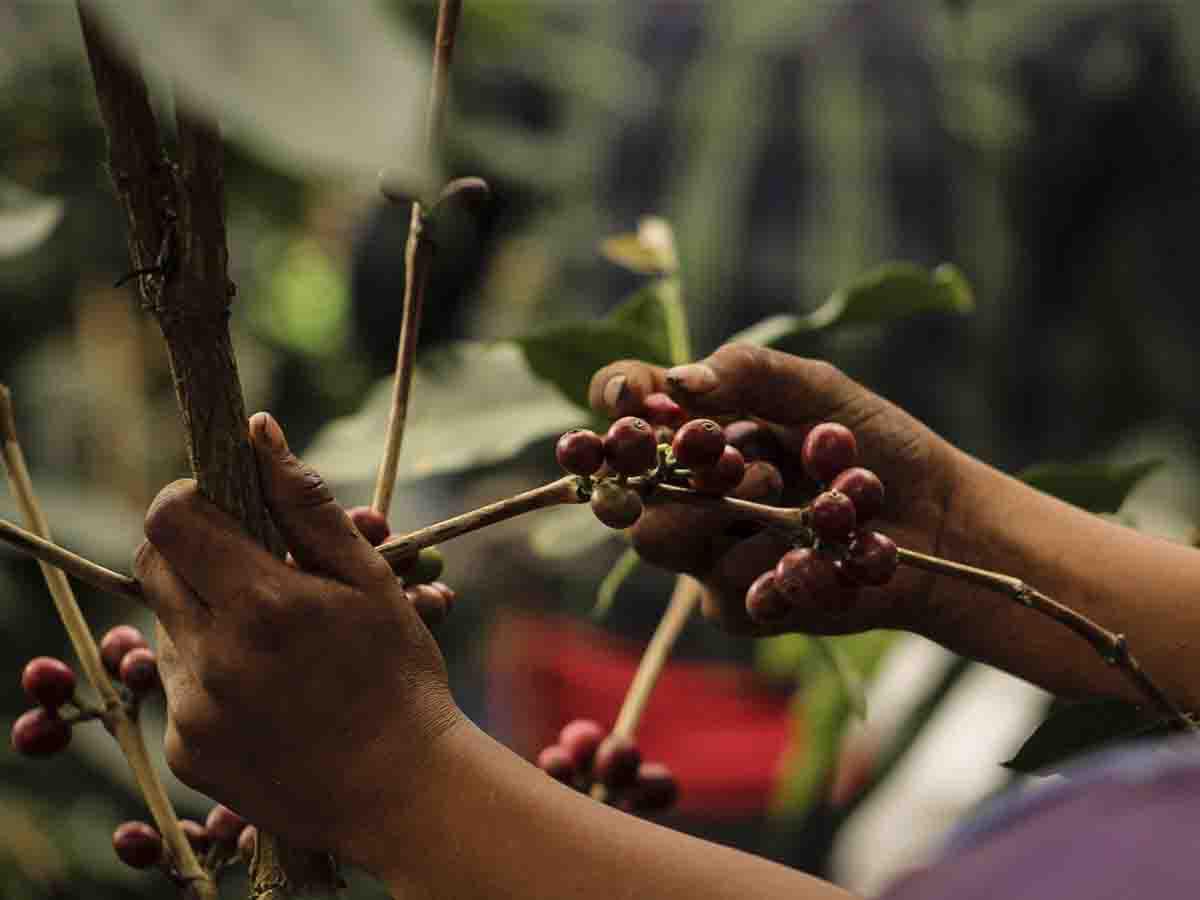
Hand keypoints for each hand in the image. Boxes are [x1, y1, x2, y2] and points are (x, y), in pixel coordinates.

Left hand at [132, 412, 460, 857]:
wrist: (402, 789)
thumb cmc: (399, 676)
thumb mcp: (368, 581)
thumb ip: (307, 504)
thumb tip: (259, 429)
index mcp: (262, 603)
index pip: (170, 518)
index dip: (189, 497)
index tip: (222, 503)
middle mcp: (213, 656)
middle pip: (154, 567)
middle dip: (194, 551)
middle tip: (252, 566)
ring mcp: (193, 709)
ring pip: (166, 626)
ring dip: (206, 613)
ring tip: (273, 638)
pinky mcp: (186, 749)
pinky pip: (178, 685)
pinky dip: (211, 672)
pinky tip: (268, 689)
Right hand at [589, 343, 964, 635]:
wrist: (938, 519)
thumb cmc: (877, 444)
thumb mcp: (818, 390)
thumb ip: (749, 373)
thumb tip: (679, 380)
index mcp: (699, 434)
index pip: (627, 410)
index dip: (616, 397)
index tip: (637, 397)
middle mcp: (690, 494)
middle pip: (625, 493)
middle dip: (680, 473)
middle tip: (746, 464)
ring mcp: (708, 554)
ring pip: (663, 542)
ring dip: (735, 515)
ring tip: (801, 506)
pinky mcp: (740, 606)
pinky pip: (725, 593)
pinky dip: (784, 569)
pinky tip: (825, 561)